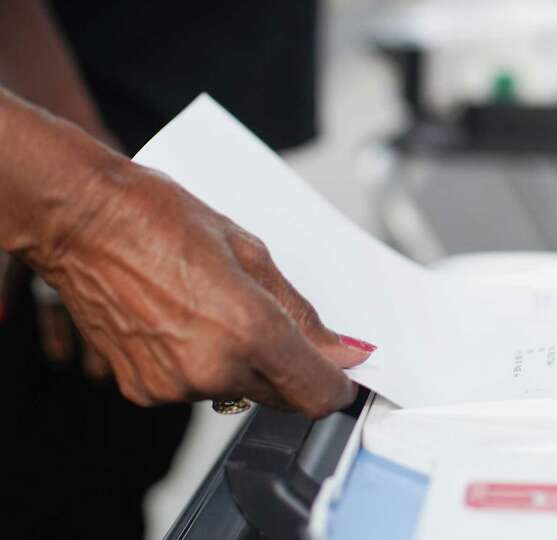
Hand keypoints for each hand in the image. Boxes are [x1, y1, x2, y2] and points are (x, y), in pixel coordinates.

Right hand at [33, 162, 374, 417]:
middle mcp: (213, 368)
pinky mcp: (143, 389)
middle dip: (289, 366)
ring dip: (242, 362)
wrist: (81, 220)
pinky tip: (183, 321)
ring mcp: (174, 385)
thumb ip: (300, 312)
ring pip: (237, 391)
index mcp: (248, 329)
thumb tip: (340, 349)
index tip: (342, 370)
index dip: (337, 384)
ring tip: (211, 308)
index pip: (317, 392)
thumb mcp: (250, 252)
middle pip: (281, 395)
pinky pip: (195, 388)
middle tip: (270, 320)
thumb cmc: (159, 219)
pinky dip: (202, 364)